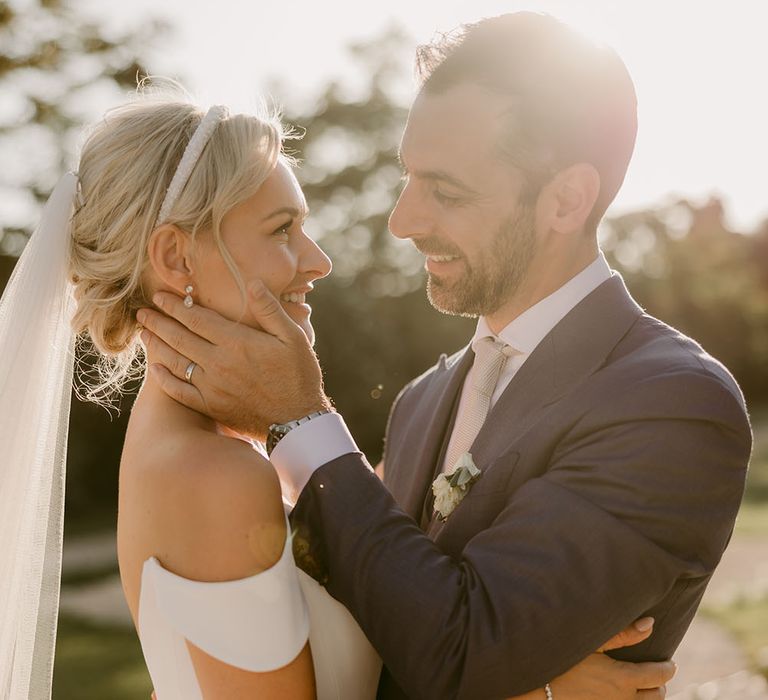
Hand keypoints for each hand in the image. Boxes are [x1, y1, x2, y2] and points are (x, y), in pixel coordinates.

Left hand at [136, 280, 330, 437]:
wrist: (296, 421)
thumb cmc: (299, 376)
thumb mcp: (293, 337)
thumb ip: (270, 310)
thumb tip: (253, 282)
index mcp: (237, 342)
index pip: (196, 318)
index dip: (174, 306)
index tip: (159, 296)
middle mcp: (218, 363)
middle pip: (179, 337)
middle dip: (158, 322)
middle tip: (142, 312)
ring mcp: (211, 387)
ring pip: (174, 362)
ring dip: (156, 346)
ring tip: (143, 334)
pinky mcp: (210, 406)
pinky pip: (178, 391)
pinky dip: (163, 379)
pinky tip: (154, 370)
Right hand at [512, 617, 675, 699]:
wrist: (537, 687)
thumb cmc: (562, 658)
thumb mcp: (592, 642)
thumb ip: (623, 634)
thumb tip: (651, 624)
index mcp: (623, 679)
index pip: (659, 676)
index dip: (668, 668)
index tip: (669, 662)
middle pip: (656, 696)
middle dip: (660, 683)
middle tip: (656, 672)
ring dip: (649, 697)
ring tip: (645, 686)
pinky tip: (625, 694)